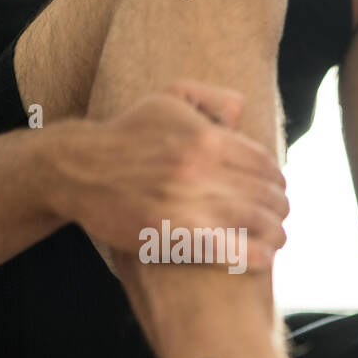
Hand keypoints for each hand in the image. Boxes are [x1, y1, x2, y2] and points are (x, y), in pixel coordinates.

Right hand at [64, 80, 288, 270]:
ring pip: (256, 221)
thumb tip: (242, 108)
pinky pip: (231, 249)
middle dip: (280, 208)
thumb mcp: (165, 101)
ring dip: (275, 233)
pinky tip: (265, 258)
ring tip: (277, 238)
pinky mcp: (175, 234)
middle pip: (265, 195)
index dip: (277, 180)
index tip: (278, 190)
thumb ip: (209, 98)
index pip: (264, 164)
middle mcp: (200, 168)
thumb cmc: (127, 135)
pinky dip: (255, 255)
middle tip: (281, 216)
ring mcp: (188, 203)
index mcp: (206, 138)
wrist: (76, 169)